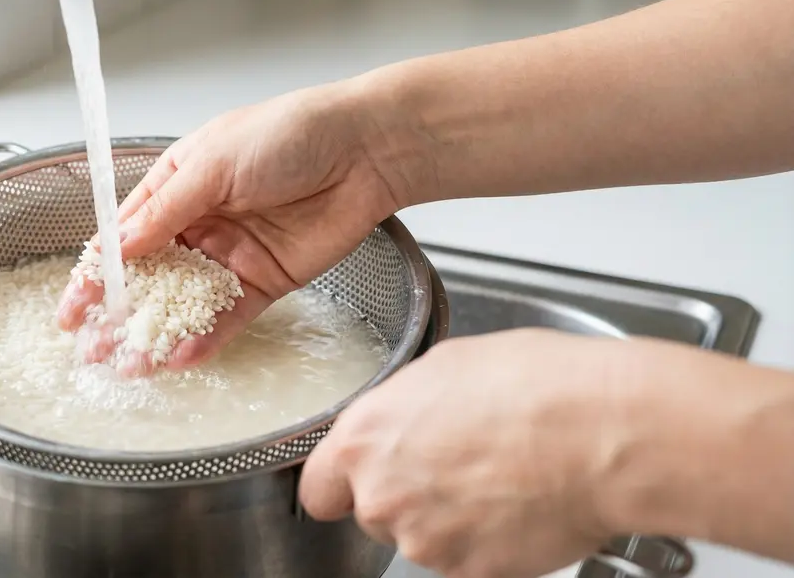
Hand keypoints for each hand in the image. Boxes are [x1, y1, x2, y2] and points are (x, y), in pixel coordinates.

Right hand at [56, 79, 411, 373]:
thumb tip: (118, 248)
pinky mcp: (264, 280)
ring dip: (156, 333)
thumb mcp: (213, 164)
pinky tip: (180, 356)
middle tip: (94, 349)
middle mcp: (198, 222)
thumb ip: (165, 212)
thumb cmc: (290, 133)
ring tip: (131, 364)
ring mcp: (230, 254)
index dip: (96, 272)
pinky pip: (227, 315)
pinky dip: (204, 337)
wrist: (364, 150)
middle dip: (119, 314)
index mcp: (177, 185)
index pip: (125, 235)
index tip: (72, 307)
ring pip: (182, 302)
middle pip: (148, 276)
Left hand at [297, 328, 690, 577]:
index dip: (340, 482)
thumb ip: (401, 406)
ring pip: (422, 537)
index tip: (356, 479)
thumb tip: (402, 417)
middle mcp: (384, 498)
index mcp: (364, 440)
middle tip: (455, 461)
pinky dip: (486, 540)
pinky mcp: (473, 573)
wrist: (603, 434)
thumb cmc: (534, 386)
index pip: (318, 487)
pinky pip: (467, 559)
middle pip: (374, 512)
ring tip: (496, 476)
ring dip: (448, 517)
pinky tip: (515, 502)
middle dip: (405, 493)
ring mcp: (428, 542)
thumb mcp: (444, 366)